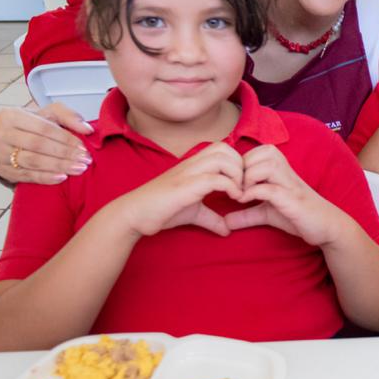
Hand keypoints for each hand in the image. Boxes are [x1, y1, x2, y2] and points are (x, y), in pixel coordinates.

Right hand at [0, 104, 94, 183]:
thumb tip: (87, 129)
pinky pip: (27, 176)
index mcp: (10, 115)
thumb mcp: (49, 114)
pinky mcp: (2, 170)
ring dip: (58, 166)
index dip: (65, 138)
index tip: (83, 147)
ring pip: (32, 162)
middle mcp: (0, 134)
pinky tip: (62, 177)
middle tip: (84, 160)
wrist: (12, 141)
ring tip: (78, 169)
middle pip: (37, 145)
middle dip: (64, 153)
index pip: (43, 128)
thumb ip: (68, 116)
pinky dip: (46, 177)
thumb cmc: (32, 125)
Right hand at [114, 143, 245, 237]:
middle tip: (244, 187)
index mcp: (194, 165)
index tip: (242, 184)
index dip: (238, 163)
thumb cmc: (161, 211)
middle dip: (241, 166)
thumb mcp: (194, 213)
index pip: (223, 148)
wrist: (134, 215)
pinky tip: (233, 198)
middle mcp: (191, 164)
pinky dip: (230, 187)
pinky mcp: (184, 187)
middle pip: (225, 148)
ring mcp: (187, 173)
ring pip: (222, 158)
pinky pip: (215, 179)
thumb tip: (227, 229)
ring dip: (237, 174)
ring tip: (239, 193)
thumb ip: (212, 218)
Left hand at [223, 145, 347, 246]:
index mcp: (281, 169)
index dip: (241, 164)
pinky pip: (270, 189)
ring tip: (242, 194)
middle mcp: (287, 172)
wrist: (327, 227)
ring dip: (249, 178)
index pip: (257, 151)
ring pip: (266, 165)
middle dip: (243, 169)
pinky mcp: (293, 201)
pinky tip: (246, 202)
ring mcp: (291, 185)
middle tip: (236, 188)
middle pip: (261, 153)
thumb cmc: (298, 216)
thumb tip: (225, 222)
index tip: (234, 183)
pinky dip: (253, 194)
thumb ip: (247, 215)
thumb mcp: (267, 214)